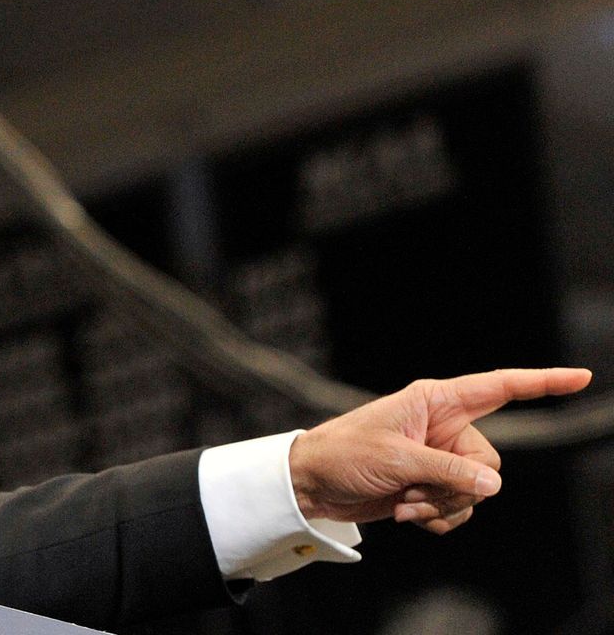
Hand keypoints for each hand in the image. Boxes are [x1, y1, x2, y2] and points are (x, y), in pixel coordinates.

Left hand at [289, 367, 591, 534]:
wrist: (311, 484)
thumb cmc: (345, 454)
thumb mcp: (397, 460)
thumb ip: (449, 473)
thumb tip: (493, 487)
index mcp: (437, 401)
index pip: (500, 387)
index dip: (543, 382)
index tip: (582, 376)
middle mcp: (445, 427)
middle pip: (489, 464)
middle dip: (457, 486)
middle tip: (413, 489)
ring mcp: (440, 459)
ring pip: (476, 492)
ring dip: (440, 505)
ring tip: (402, 501)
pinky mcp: (432, 486)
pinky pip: (459, 510)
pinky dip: (435, 517)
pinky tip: (404, 514)